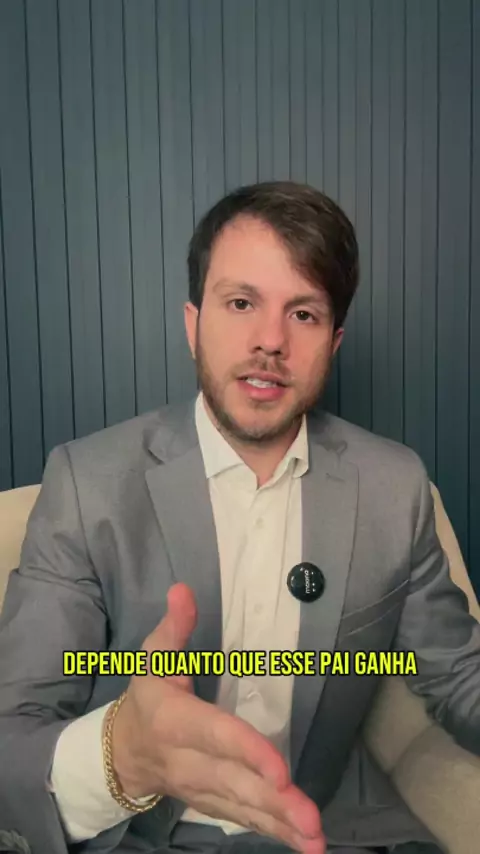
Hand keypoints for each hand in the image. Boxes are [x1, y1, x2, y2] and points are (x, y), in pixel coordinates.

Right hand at [111, 583, 324, 853]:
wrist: (121, 751)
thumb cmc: (147, 696)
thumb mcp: (152, 658)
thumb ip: (174, 628)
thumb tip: (184, 589)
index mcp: (176, 721)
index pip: (216, 737)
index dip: (247, 753)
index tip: (279, 770)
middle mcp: (190, 762)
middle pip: (235, 784)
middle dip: (274, 802)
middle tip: (312, 820)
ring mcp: (202, 790)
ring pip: (243, 810)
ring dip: (281, 825)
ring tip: (316, 840)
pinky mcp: (213, 804)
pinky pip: (244, 821)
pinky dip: (274, 834)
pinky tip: (304, 845)